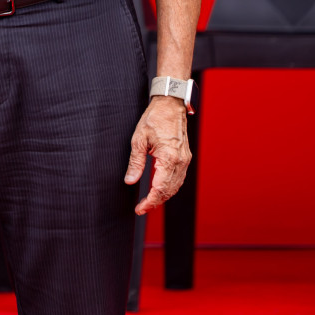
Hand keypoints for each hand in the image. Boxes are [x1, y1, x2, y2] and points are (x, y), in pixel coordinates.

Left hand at [125, 95, 190, 214]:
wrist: (171, 105)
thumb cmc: (154, 119)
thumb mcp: (139, 139)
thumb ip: (136, 163)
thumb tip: (130, 180)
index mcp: (169, 158)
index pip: (160, 188)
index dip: (150, 201)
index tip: (140, 209)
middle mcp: (181, 162)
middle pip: (169, 191)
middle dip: (155, 202)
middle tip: (141, 208)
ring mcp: (185, 160)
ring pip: (176, 186)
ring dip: (163, 196)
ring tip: (149, 202)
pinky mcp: (185, 158)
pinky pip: (178, 178)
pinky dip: (169, 187)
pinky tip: (159, 189)